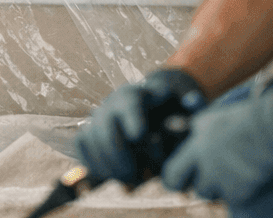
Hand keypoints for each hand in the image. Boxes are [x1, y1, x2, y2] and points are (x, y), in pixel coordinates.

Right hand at [75, 68, 206, 186]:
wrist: (156, 105)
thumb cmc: (174, 109)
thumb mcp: (185, 105)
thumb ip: (191, 105)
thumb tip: (192, 99)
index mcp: (138, 94)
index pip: (130, 101)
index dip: (132, 118)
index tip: (139, 135)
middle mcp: (113, 103)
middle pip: (105, 122)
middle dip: (116, 151)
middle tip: (132, 175)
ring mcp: (99, 117)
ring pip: (90, 136)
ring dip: (105, 162)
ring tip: (126, 179)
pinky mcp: (90, 130)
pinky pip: (81, 145)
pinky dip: (91, 161)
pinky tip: (110, 175)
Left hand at [161, 83, 272, 201]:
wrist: (272, 128)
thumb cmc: (241, 119)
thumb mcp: (209, 119)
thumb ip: (194, 130)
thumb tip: (181, 132)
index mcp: (196, 149)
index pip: (172, 175)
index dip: (173, 180)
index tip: (177, 181)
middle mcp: (208, 169)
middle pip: (198, 189)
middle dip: (204, 184)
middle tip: (214, 174)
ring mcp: (226, 182)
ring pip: (216, 195)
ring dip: (221, 188)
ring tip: (233, 171)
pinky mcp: (243, 193)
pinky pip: (235, 198)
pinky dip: (240, 191)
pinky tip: (247, 175)